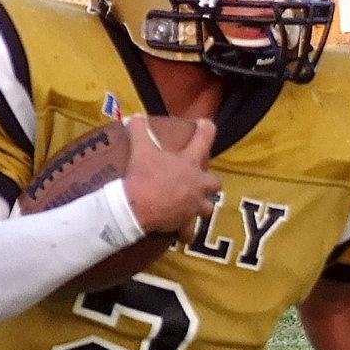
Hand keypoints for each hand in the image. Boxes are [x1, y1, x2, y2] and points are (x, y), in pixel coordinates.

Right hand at [122, 115, 220, 238]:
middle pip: (215, 183)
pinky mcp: (184, 224)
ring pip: (208, 209)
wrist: (135, 207)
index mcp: (189, 163)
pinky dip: (187, 233)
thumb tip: (134, 116)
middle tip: (199, 181)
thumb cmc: (143, 176)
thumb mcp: (140, 149)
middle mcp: (197, 184)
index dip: (206, 128)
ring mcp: (193, 206)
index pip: (206, 138)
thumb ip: (139, 130)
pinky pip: (190, 232)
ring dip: (202, 207)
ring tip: (193, 206)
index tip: (204, 124)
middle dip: (210, 182)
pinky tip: (182, 233)